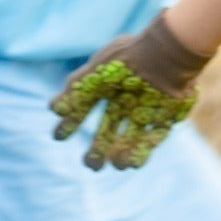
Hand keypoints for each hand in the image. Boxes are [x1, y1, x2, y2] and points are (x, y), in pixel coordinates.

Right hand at [50, 12, 210, 170]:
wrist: (166, 55)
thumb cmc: (128, 61)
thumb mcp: (96, 72)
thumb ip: (75, 89)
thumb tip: (53, 109)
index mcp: (108, 84)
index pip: (85, 105)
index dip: (72, 121)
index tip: (58, 137)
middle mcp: (126, 97)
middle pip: (108, 128)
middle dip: (98, 148)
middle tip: (91, 165)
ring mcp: (147, 107)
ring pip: (131, 136)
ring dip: (121, 154)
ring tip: (115, 165)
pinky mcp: (167, 115)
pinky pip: (154, 137)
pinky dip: (142, 151)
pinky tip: (131, 162)